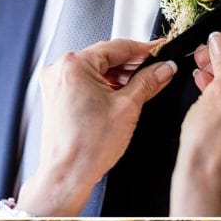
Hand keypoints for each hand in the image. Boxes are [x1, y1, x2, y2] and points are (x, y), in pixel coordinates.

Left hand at [16, 39, 177, 215]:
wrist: (68, 173)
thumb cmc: (87, 146)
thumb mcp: (128, 107)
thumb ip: (148, 82)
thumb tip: (163, 69)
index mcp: (74, 65)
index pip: (117, 46)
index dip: (144, 50)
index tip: (161, 51)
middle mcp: (61, 70)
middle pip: (106, 57)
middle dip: (134, 65)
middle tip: (159, 70)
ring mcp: (57, 84)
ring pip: (97, 70)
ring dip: (121, 76)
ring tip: (144, 86)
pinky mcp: (59, 98)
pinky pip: (88, 83)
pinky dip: (107, 87)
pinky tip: (124, 95)